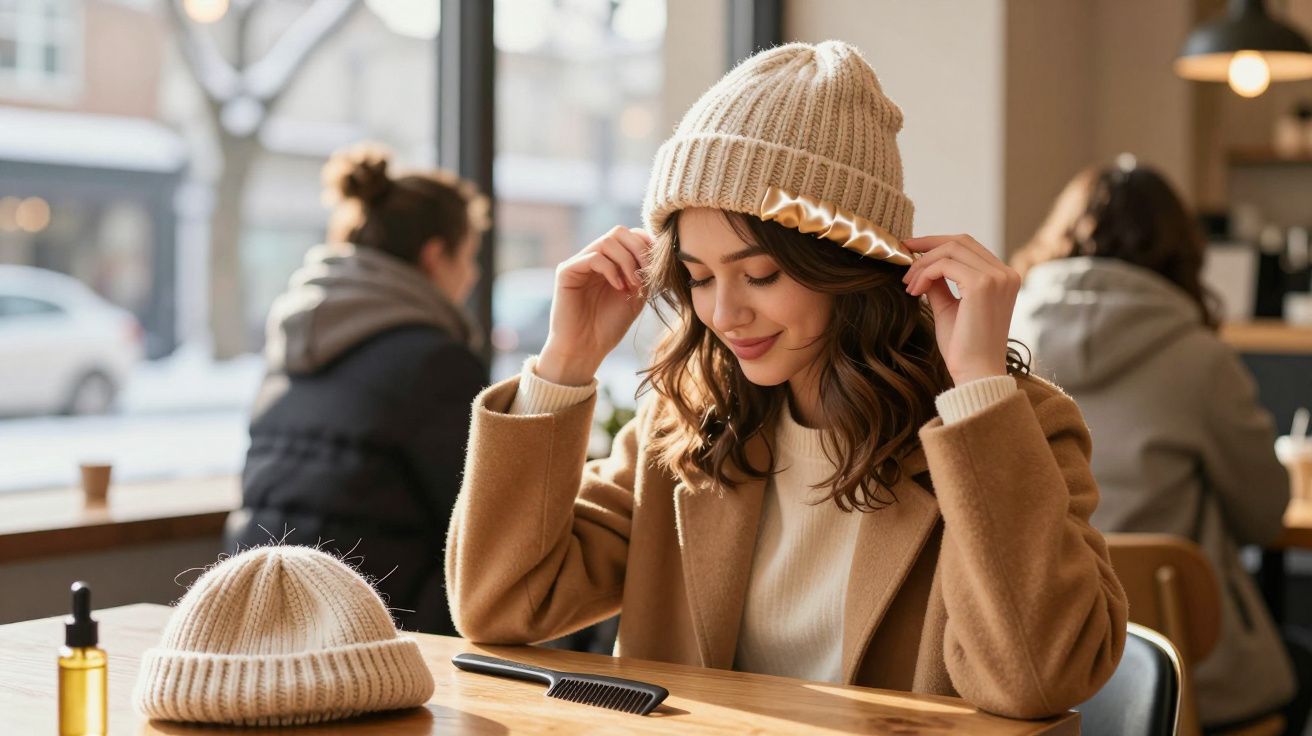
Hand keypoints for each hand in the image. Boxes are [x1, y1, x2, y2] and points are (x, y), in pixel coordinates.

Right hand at [537, 226, 650, 384]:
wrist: (585, 348)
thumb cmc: (609, 326)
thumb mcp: (636, 296)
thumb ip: (645, 272)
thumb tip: (658, 250)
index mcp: (610, 262)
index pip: (630, 236)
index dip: (647, 244)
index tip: (657, 266)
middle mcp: (593, 258)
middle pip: (619, 232)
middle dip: (639, 250)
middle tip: (646, 274)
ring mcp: (579, 263)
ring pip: (607, 241)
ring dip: (627, 261)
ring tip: (632, 285)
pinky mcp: (567, 271)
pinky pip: (594, 257)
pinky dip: (611, 269)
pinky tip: (618, 287)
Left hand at [901, 234, 1019, 384]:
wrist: (975, 373)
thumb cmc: (964, 347)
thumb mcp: (949, 308)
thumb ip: (939, 284)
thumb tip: (921, 264)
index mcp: (1004, 278)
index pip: (968, 246)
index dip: (937, 243)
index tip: (911, 249)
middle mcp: (1006, 273)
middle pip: (960, 241)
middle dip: (927, 245)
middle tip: (903, 256)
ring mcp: (997, 278)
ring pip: (950, 249)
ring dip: (923, 264)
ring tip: (909, 284)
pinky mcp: (982, 285)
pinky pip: (944, 265)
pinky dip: (925, 273)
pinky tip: (914, 291)